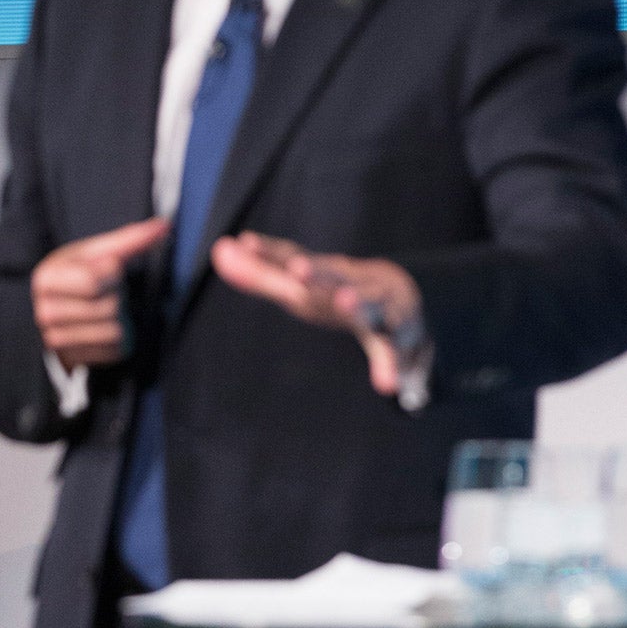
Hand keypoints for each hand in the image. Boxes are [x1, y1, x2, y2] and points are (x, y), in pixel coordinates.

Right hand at [31, 216, 170, 369]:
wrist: (62, 312)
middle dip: (117, 297)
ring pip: (113, 331)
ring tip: (106, 312)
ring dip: (120, 320)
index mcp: (47, 278)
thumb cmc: (81, 276)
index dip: (113, 273)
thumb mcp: (97, 253)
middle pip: (107, 307)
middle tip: (106, 293)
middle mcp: (45, 311)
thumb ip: (130, 239)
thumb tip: (163, 225)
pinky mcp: (73, 360)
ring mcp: (55, 340)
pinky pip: (114, 351)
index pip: (94, 280)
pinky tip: (105, 330)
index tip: (108, 270)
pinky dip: (119, 340)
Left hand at [210, 231, 426, 397]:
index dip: (272, 253)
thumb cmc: (343, 293)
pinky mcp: (398, 335)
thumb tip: (219, 249)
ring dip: (358, 301)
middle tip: (297, 269)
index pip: (296, 260)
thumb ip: (261, 273)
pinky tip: (385, 384)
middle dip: (317, 271)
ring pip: (370, 302)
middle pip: (333, 275)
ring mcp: (379, 307)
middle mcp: (352, 284)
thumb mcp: (303, 285)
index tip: (247, 243)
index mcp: (326, 275)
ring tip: (345, 302)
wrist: (407, 302)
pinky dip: (390, 365)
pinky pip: (393, 351)